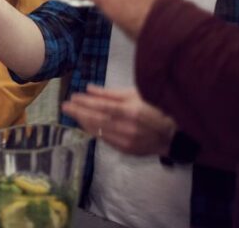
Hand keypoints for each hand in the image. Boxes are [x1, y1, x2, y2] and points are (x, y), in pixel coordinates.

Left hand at [61, 85, 175, 155]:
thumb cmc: (155, 108)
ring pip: (99, 130)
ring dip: (83, 121)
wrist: (173, 135)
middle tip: (65, 106)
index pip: (102, 106)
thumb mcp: (136, 95)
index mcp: (131, 111)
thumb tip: (89, 88)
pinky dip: (93, 131)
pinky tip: (85, 124)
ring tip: (72, 113)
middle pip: (97, 119)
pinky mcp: (126, 149)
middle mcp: (127, 127)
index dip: (85, 102)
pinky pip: (104, 139)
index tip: (73, 97)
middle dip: (79, 112)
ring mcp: (126, 140)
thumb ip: (111, 93)